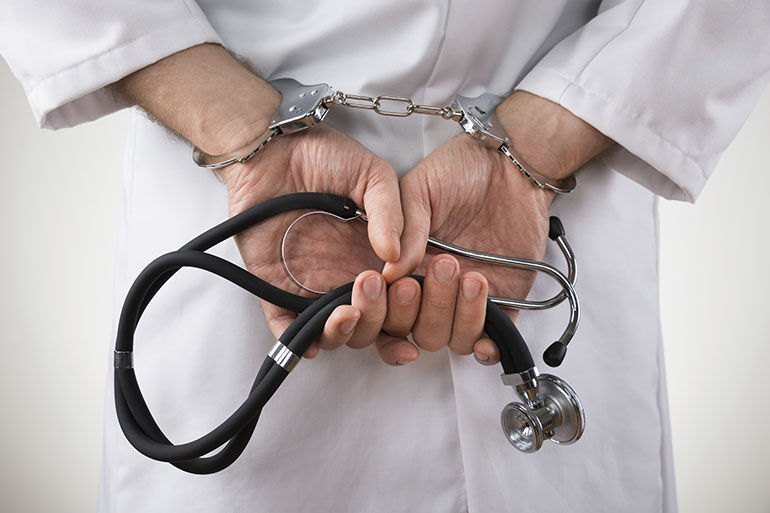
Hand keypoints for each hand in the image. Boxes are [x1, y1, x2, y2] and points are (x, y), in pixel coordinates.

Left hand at [113, 44, 408, 361]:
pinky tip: (310, 343)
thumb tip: (397, 257)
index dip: (412, 312)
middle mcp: (347, 278)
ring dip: (345, 332)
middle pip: (371, 324)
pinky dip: (296, 342)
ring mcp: (312, 285)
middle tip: (372, 287)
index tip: (414, 300)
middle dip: (378, 319)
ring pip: (334, 332)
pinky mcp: (276, 287)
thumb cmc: (326, 157)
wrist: (273, 146)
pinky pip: (285, 325)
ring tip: (346, 313)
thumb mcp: (373, 175)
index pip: (400, 300)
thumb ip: (391, 213)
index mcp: (376, 257)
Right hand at [382, 91, 611, 365]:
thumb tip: (390, 272)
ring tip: (471, 278)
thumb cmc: (461, 170)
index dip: (380, 312)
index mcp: (404, 266)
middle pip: (416, 330)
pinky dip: (487, 345)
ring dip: (457, 317)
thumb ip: (403, 228)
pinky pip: (492, 338)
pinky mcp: (502, 301)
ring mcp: (465, 299)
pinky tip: (487, 338)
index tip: (387, 288)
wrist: (512, 164)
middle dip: (424, 309)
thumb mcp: (420, 189)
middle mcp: (431, 289)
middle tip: (440, 268)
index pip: (383, 310)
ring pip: (452, 338)